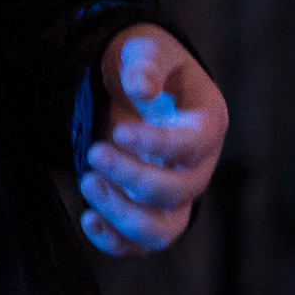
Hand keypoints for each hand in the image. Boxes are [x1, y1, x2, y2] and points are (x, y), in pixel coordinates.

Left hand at [78, 23, 227, 256]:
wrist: (135, 86)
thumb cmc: (146, 66)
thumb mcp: (146, 50)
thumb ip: (145, 65)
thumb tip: (141, 89)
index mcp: (207, 123)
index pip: (193, 147)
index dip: (158, 144)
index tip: (120, 133)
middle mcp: (198, 167)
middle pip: (177, 191)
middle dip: (133, 176)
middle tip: (93, 152)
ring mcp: (175, 196)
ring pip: (163, 230)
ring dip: (123, 215)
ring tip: (88, 183)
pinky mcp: (149, 213)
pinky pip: (138, 244)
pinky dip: (114, 241)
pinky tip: (87, 218)